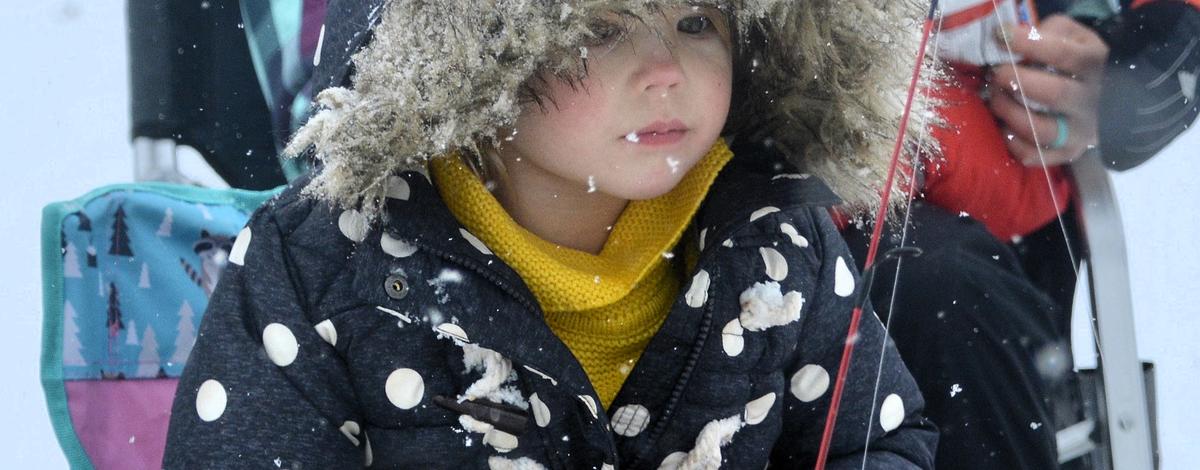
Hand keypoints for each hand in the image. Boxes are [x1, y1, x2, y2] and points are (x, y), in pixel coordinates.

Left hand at [986, 15, 1108, 166]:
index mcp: (1093, 64)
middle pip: (1055, 93)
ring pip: (1042, 129)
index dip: (1027, 44)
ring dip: (1009, 112)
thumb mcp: (1071, 36)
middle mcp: (1090, 99)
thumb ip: (1048, 32)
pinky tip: (1004, 126)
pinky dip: (1013, 142)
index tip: (1000, 36)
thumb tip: (1015, 37)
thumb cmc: (1074, 61)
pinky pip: (1035, 155)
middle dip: (1016, 81)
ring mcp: (1080, 130)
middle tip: (996, 74)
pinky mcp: (1066, 153)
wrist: (1102, 97)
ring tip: (995, 98)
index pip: (1063, 53)